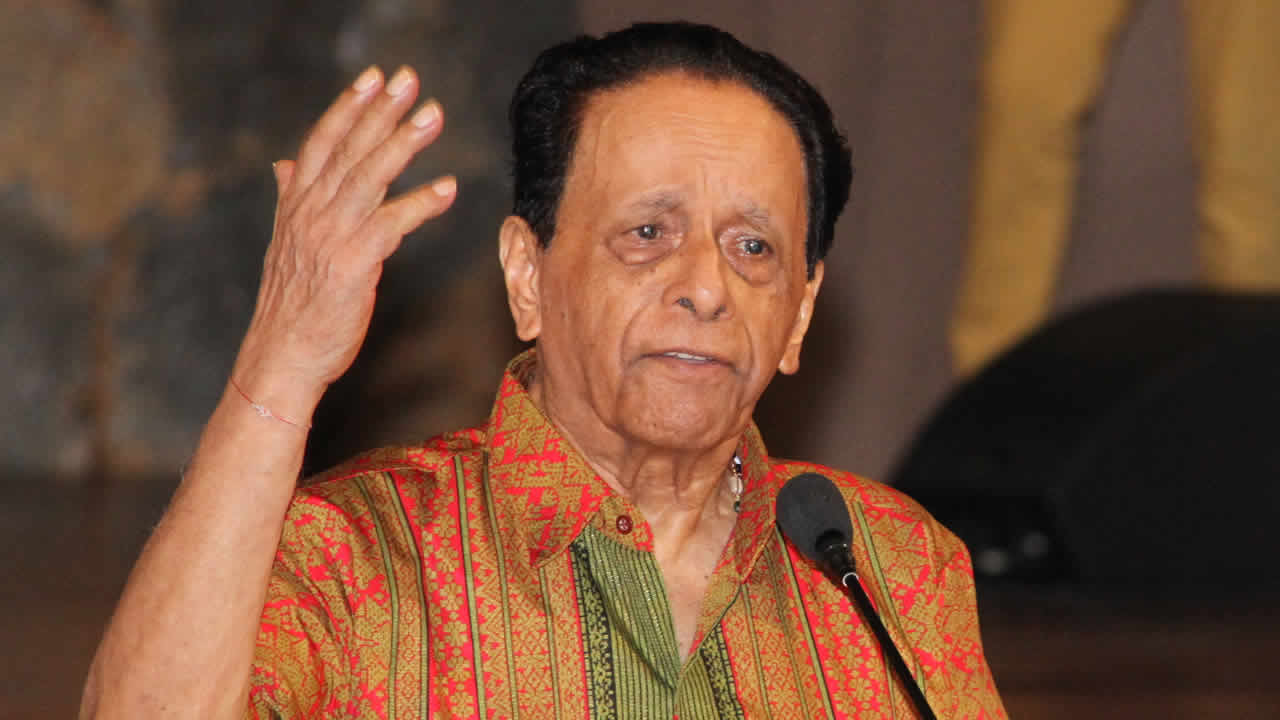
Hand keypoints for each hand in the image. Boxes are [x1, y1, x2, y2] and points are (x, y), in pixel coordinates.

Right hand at [233, 65, 454, 420]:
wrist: (281, 356)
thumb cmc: (290, 305)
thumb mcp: (285, 245)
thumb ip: (289, 200)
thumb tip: (283, 165)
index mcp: (295, 205)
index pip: (321, 143)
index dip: (348, 107)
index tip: (373, 78)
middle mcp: (309, 213)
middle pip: (349, 149)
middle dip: (381, 111)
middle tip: (410, 79)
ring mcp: (330, 235)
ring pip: (370, 176)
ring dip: (404, 143)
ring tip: (434, 116)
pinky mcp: (353, 263)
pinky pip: (392, 223)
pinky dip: (421, 202)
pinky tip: (447, 187)